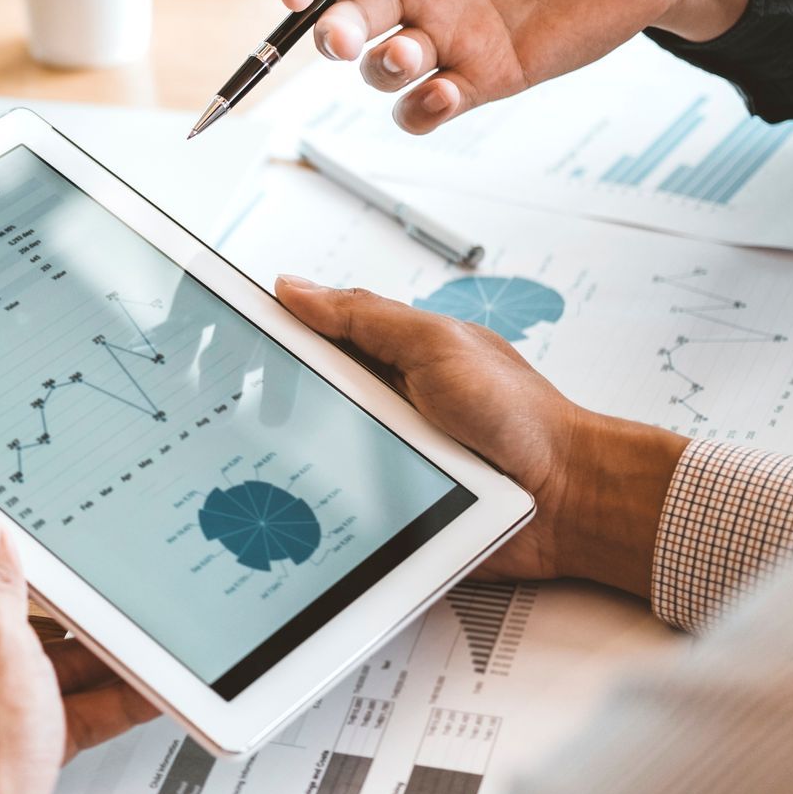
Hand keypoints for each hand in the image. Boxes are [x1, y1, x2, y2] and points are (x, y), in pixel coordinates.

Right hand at [273, 0, 751, 133]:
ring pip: (378, 70)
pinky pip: (424, 110)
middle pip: (339, 20)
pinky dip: (419, 111)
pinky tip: (447, 90)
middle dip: (330, 34)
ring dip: (381, 69)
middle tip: (346, 37)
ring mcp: (448, 35)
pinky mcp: (485, 77)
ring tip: (418, 54)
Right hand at [273, 276, 689, 596]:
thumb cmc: (518, 415)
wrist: (567, 499)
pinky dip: (320, 502)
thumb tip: (294, 288)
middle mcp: (380, 402)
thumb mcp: (435, 345)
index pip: (311, 335)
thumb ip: (365, 316)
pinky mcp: (389, 505)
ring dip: (292, 457)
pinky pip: (338, 502)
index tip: (225, 335)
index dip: (269, 334)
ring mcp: (382, 453)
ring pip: (311, 452)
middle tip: (234, 406)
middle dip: (266, 401)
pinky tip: (293, 505)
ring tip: (253, 456)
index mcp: (387, 354)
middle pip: (301, 396)